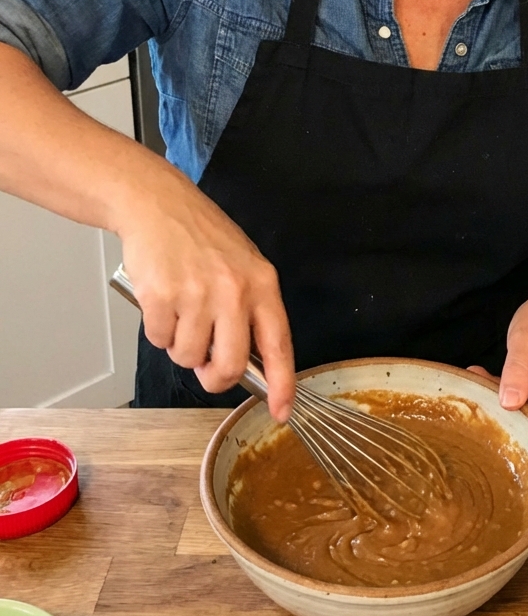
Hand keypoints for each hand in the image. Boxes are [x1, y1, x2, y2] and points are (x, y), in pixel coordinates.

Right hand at [118, 168, 295, 421]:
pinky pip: (159, 340)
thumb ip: (249, 310)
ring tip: (180, 312)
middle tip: (205, 365)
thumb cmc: (200, 236)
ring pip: (189, 357)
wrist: (157, 204)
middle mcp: (233, 291)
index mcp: (261, 283)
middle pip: (231, 365)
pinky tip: (161, 300)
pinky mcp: (162, 297)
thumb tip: (247, 364)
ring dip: (181, 346)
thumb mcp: (242, 265)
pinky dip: (157, 330)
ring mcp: (196, 295)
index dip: (282, 384)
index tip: (281, 411)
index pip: (278, 344)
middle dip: (215, 377)